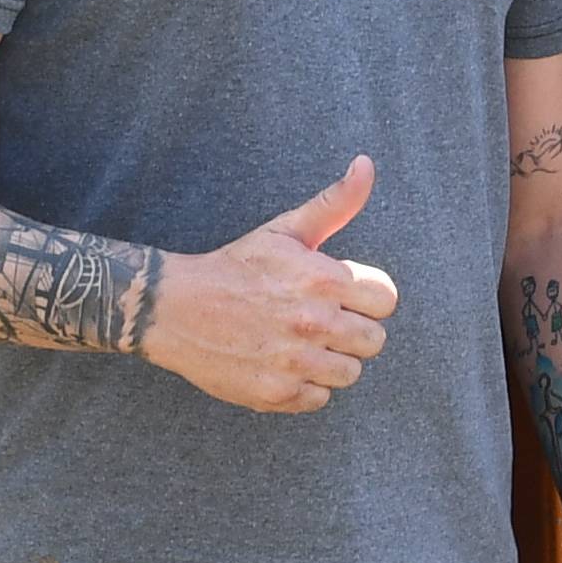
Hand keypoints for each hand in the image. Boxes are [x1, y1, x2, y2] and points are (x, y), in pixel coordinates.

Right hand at [144, 156, 397, 412]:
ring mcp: (295, 362)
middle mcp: (314, 324)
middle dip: (352, 329)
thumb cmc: (237, 266)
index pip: (387, 300)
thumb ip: (334, 203)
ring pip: (350, 373)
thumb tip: (366, 164)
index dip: (366, 296)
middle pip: (374, 341)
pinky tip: (282, 363)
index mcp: (323, 280)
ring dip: (331, 360)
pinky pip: (319, 398)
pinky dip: (305, 385)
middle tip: (318, 321)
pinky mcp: (277, 393)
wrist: (175, 308)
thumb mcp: (285, 229)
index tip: (342, 295)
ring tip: (301, 343)